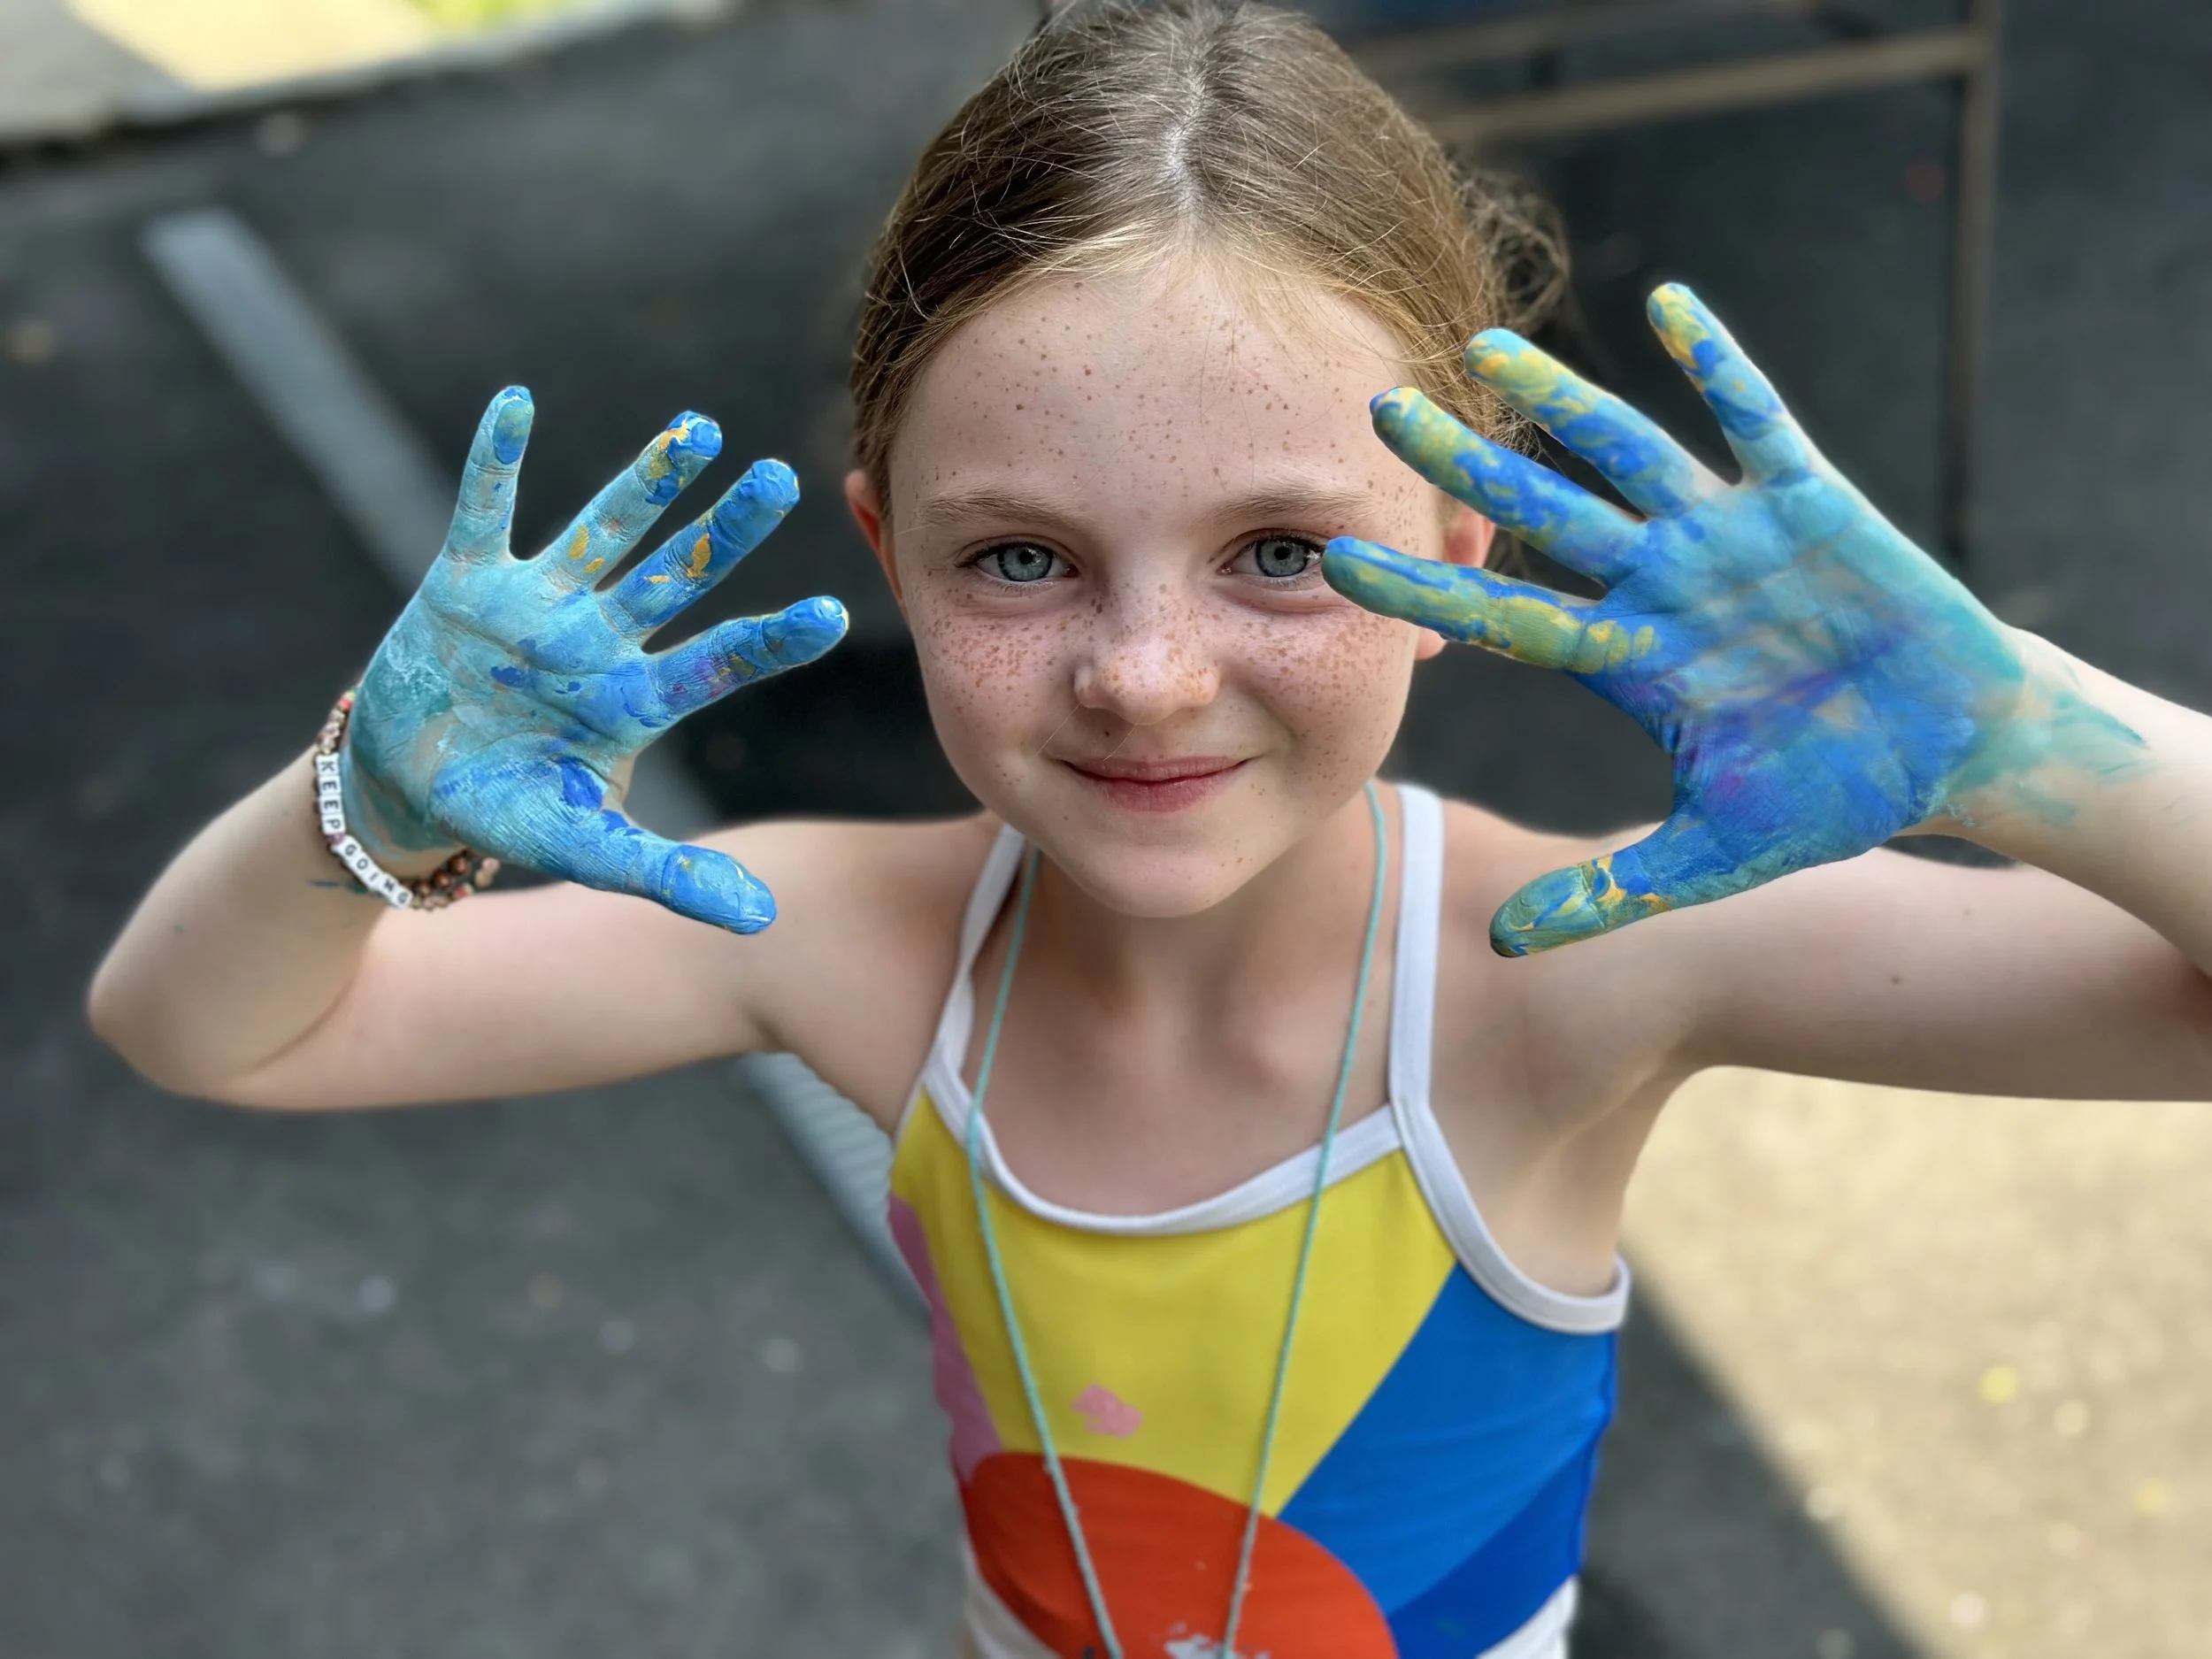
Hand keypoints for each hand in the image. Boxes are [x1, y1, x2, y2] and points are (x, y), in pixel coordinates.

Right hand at [343, 387, 846, 932]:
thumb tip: (764, 919)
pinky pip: (485, 509)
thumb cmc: (507, 813)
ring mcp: (536, 605)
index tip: (833, 612)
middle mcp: (599, 640)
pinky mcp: (464, 582)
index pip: (718, 662)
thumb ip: (670, 876)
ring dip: (647, 481)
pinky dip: (495, 459)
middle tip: (783, 482)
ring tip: (700, 429)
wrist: (405, 792)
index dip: (771, 639)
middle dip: (726, 530)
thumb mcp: (585, 848)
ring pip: (604, 530)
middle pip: (678, 575)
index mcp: (634, 699)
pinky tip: (516, 400)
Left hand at [1326, 285, 2135, 955]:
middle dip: (1465, 468)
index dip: (1425, 591)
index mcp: (1631, 661)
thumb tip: (1501, 947)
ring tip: (1485, 347)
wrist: (1950, 755)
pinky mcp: (1811, 505)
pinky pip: (1758, 423)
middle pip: (1543, 515)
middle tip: (1375, 412)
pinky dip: (1719, 365)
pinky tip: (1668, 307)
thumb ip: (1608, 895)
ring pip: (1628, 455)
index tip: (1335, 562)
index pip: (1505, 616)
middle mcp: (1663, 586)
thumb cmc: (1830, 796)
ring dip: (1563, 400)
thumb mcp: (1710, 857)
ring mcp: (1731, 540)